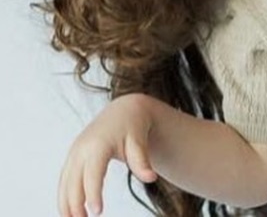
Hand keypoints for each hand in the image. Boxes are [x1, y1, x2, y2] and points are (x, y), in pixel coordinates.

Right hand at [59, 93, 158, 216]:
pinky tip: (68, 211)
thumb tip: (151, 178)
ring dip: (66, 203)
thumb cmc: (134, 127)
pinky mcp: (72, 157)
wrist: (123, 111)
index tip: (96, 212)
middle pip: (74, 181)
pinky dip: (64, 196)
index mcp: (98, 145)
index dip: (93, 193)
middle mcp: (81, 150)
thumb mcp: (139, 141)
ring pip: (65, 183)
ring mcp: (74, 153)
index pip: (93, 174)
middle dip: (76, 204)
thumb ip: (142, 160)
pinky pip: (65, 180)